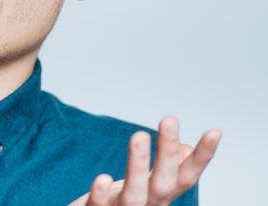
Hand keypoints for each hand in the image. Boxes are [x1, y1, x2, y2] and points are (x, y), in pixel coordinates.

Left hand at [69, 116, 221, 205]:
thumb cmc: (120, 204)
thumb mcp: (146, 185)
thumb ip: (165, 170)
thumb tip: (186, 148)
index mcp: (159, 195)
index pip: (185, 176)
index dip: (202, 157)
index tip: (215, 132)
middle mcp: (147, 205)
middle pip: (162, 182)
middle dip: (168, 153)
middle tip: (170, 119)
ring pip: (133, 194)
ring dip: (137, 165)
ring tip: (139, 135)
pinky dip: (101, 194)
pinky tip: (102, 179)